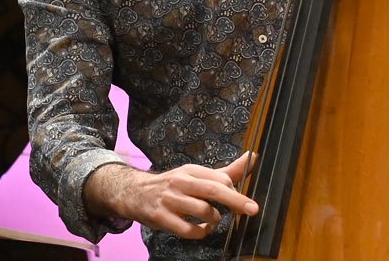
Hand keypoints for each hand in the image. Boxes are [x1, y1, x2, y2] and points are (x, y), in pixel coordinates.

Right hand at [86, 152, 258, 239]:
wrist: (135, 193)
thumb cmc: (174, 185)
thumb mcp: (197, 175)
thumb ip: (227, 171)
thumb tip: (253, 157)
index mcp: (192, 170)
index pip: (221, 178)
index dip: (235, 191)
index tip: (241, 201)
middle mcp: (182, 182)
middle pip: (214, 190)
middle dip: (236, 201)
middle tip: (253, 209)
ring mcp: (171, 200)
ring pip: (203, 211)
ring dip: (215, 219)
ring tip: (214, 219)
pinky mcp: (162, 218)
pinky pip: (188, 229)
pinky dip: (201, 232)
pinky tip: (203, 229)